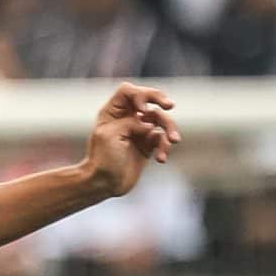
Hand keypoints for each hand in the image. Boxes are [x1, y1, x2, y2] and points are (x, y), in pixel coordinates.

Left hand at [82, 83, 178, 198]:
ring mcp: (139, 131)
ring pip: (161, 120)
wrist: (104, 183)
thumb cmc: (102, 159)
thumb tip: (151, 126)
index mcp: (112, 112)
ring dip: (170, 128)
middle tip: (170, 105)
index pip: (128, 91)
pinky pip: (163, 139)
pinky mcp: (148, 145)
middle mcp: (127, 118)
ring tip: (173, 141)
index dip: (139, 95)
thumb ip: (131, 123)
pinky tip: (161, 159)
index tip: (143, 110)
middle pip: (149, 100)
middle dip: (160, 100)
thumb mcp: (110, 135)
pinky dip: (165, 147)